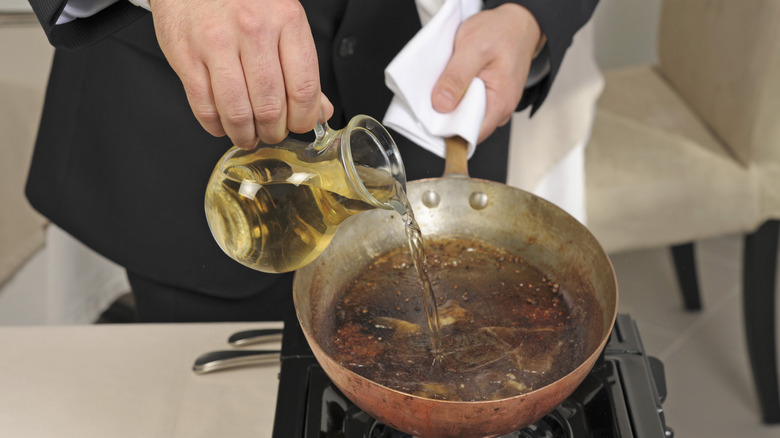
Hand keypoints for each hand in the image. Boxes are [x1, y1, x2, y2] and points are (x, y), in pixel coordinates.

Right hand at [149, 0, 333, 148]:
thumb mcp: (282, 20)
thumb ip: (302, 68)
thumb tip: (320, 111)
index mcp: (286, 20)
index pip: (303, 88)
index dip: (304, 119)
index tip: (299, 125)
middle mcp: (253, 30)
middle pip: (270, 106)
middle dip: (274, 131)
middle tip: (272, 132)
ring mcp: (216, 43)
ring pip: (237, 112)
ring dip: (245, 135)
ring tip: (248, 136)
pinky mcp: (186, 56)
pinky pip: (204, 107)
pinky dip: (216, 125)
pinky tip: (222, 124)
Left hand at [431, 4, 541, 142]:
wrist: (518, 21)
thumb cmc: (502, 32)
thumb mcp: (473, 48)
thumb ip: (456, 77)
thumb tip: (441, 104)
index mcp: (500, 103)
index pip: (470, 134)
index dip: (449, 130)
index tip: (432, 119)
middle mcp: (500, 108)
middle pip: (465, 128)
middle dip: (446, 117)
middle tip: (433, 98)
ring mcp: (495, 103)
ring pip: (465, 116)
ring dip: (451, 105)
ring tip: (444, 87)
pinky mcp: (488, 96)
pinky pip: (468, 104)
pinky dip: (456, 96)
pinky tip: (452, 84)